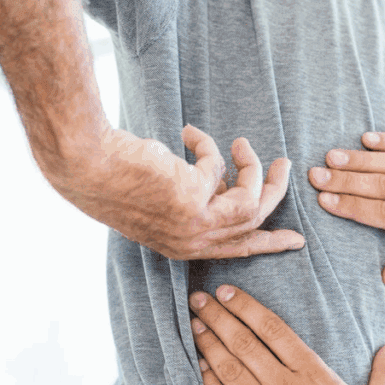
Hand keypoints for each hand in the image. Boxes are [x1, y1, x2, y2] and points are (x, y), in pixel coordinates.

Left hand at [52, 125, 304, 259]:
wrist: (88, 167)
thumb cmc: (117, 178)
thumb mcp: (165, 199)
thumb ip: (199, 198)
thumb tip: (224, 180)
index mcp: (184, 247)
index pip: (238, 250)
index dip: (270, 243)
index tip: (296, 240)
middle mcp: (193, 242)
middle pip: (255, 223)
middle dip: (275, 192)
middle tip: (284, 165)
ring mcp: (196, 223)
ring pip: (251, 200)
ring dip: (254, 167)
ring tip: (243, 143)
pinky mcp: (195, 197)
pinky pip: (219, 166)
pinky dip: (207, 145)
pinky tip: (187, 133)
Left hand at [189, 285, 384, 384]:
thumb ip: (383, 374)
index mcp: (314, 374)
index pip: (273, 329)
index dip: (246, 307)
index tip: (227, 293)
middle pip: (245, 343)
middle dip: (218, 318)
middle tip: (199, 300)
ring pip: (229, 369)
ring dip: (209, 344)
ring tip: (194, 325)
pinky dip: (208, 382)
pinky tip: (198, 366)